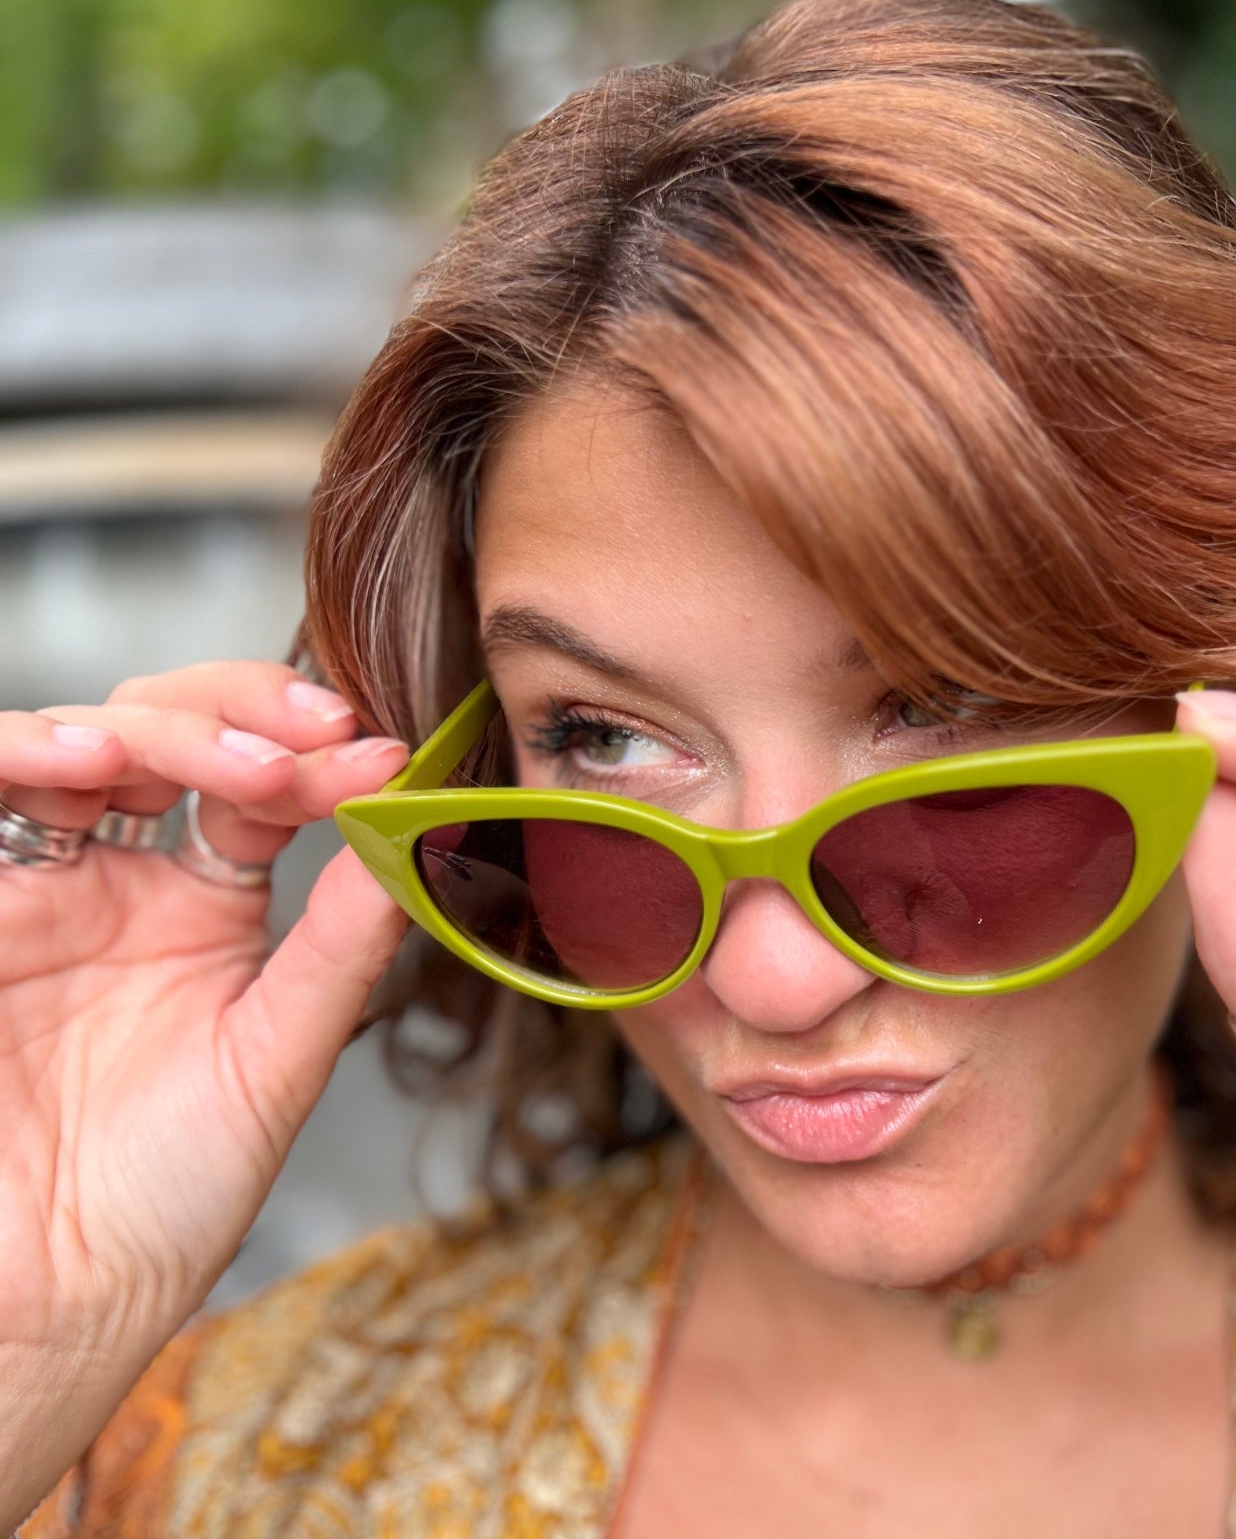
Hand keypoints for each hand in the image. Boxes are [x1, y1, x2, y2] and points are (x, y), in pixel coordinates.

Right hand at [0, 661, 412, 1530]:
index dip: (318, 758)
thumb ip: (340, 947)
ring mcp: (41, 889)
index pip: (261, 787)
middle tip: (317, 737)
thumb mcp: (277, 1059)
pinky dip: (30, 750)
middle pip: (172, 732)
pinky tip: (89, 759)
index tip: (383, 757)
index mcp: (207, 908)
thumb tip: (416, 837)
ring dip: (156, 724)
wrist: (55, 1300)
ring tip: (236, 762)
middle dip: (246, 714)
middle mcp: (121, 881)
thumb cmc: (167, 1198)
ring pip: (81, 742)